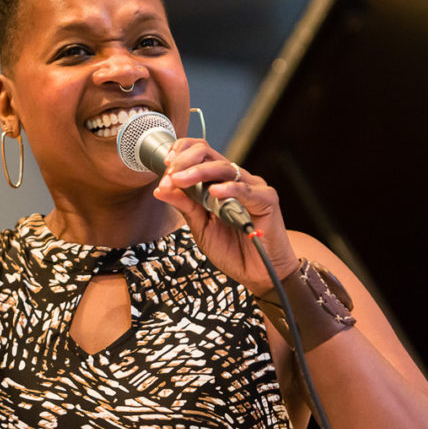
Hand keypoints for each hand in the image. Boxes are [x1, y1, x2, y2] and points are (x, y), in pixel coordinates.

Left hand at [153, 138, 298, 294]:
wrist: (256, 273)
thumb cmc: (231, 249)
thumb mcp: (199, 226)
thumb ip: (184, 206)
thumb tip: (160, 190)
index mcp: (217, 182)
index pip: (198, 154)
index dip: (180, 155)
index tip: (164, 168)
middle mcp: (234, 179)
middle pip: (208, 154)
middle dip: (184, 161)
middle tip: (169, 176)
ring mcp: (251, 187)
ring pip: (224, 167)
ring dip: (198, 172)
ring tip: (180, 180)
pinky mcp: (267, 199)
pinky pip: (246, 190)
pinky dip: (229, 189)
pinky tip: (214, 192)